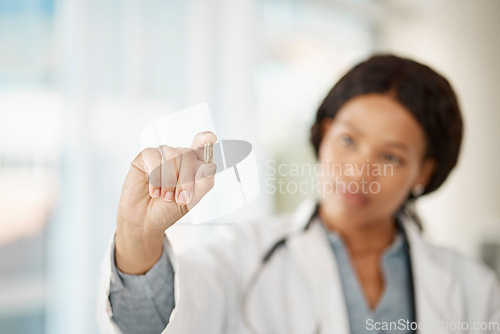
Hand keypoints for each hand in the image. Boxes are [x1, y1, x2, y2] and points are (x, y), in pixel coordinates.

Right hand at [115, 131, 216, 273]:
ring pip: (172, 155)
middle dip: (186, 180)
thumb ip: (204, 183)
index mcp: (193, 165)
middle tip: (180, 199)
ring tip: (165, 197)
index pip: (202, 146)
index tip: (211, 138)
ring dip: (170, 181)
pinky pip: (155, 158)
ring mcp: (162, 155)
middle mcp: (178, 157)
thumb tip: (209, 166)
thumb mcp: (191, 200)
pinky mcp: (146, 157)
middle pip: (188, 155)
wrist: (145, 221)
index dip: (205, 139)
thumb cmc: (168, 209)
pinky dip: (156, 178)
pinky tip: (154, 191)